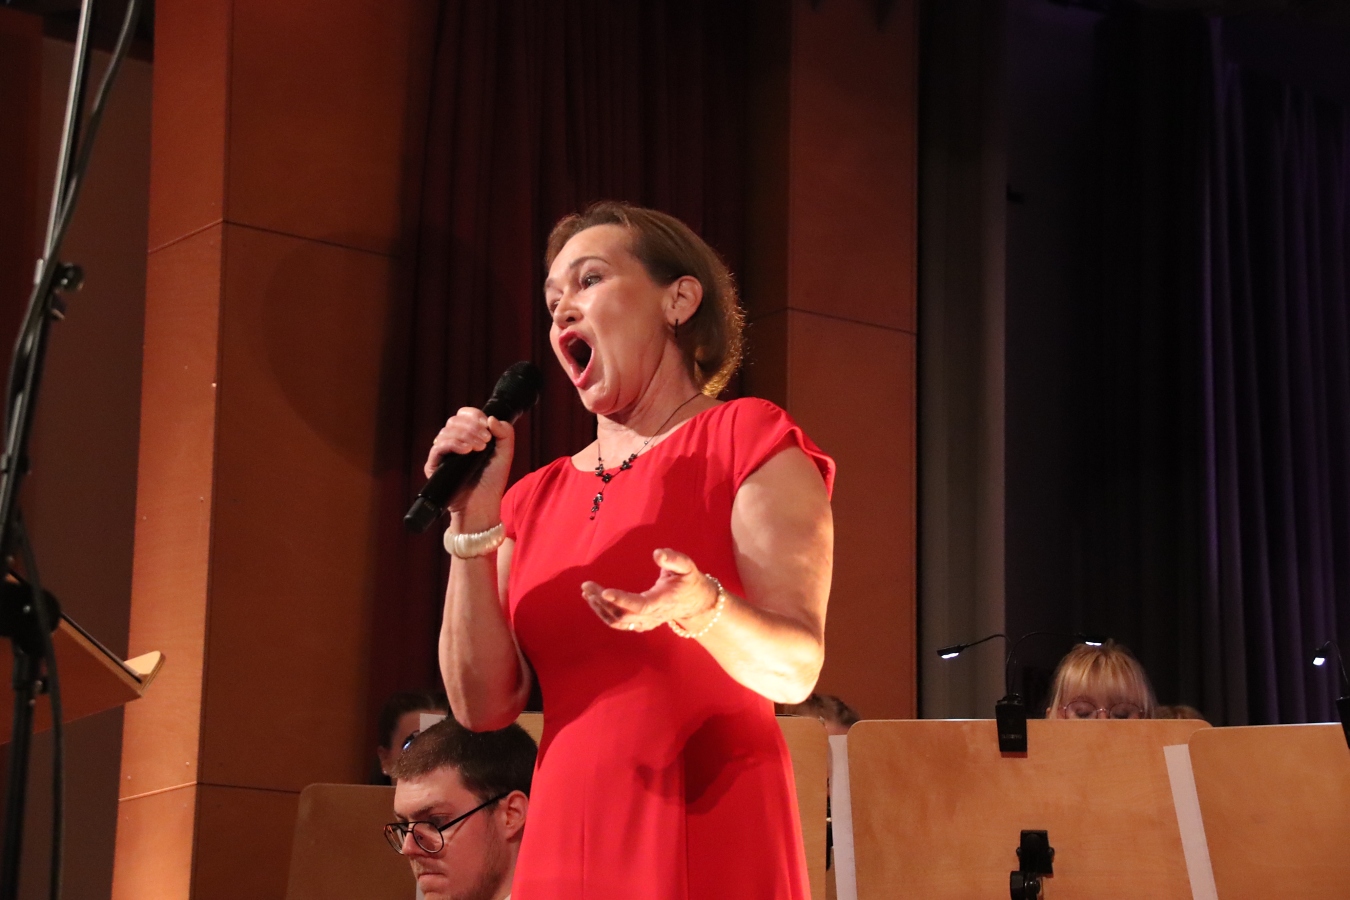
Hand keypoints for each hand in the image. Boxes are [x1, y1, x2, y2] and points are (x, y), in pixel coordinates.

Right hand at [424, 408, 514, 521]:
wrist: (482, 505)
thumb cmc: (492, 481)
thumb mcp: (505, 454)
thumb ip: (505, 433)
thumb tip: (491, 418)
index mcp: (467, 436)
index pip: (464, 415)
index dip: (474, 416)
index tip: (487, 426)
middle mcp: (453, 442)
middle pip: (454, 421)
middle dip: (472, 427)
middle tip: (486, 441)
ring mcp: (442, 454)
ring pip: (446, 432)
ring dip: (465, 436)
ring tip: (478, 449)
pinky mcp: (434, 466)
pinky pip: (438, 447)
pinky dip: (453, 444)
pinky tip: (466, 451)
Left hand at [582, 548, 719, 632]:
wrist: (696, 603)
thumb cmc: (689, 581)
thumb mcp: (687, 567)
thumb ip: (674, 559)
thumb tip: (657, 553)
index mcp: (662, 601)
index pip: (640, 605)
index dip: (622, 600)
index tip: (604, 591)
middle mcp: (652, 616)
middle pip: (622, 615)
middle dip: (602, 601)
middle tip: (587, 586)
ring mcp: (645, 622)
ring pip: (618, 622)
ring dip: (600, 609)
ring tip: (587, 592)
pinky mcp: (640, 624)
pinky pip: (619, 623)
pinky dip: (604, 614)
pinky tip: (594, 601)